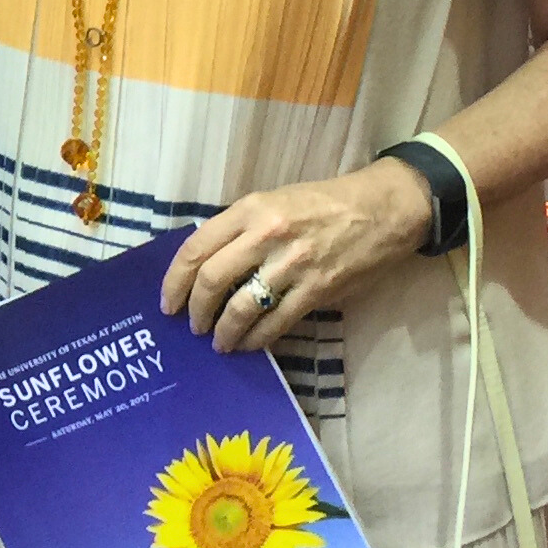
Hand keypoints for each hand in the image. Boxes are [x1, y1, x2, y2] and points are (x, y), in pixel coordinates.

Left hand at [160, 161, 431, 354]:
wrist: (381, 210)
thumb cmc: (322, 203)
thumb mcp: (272, 202)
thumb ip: (240, 229)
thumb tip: (208, 266)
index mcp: (249, 209)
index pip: (196, 247)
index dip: (175, 280)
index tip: (167, 301)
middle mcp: (266, 235)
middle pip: (212, 280)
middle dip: (195, 310)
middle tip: (191, 325)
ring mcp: (292, 264)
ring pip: (242, 307)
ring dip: (224, 331)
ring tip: (219, 342)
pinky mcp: (317, 290)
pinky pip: (277, 322)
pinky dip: (258, 339)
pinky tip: (250, 344)